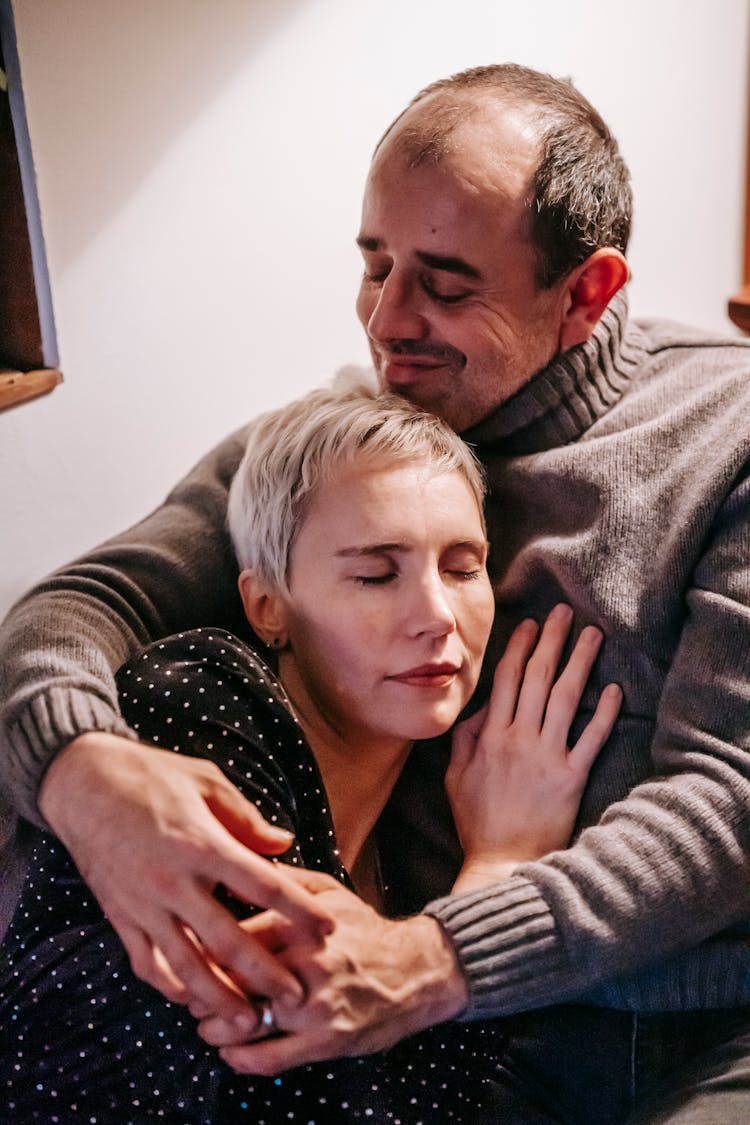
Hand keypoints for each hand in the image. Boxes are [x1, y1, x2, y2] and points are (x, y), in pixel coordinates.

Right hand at [38, 732, 332, 1015]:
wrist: (84, 784)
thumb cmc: (152, 776)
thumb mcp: (206, 781)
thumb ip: (247, 819)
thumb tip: (284, 844)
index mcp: (201, 844)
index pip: (263, 884)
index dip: (299, 908)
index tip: (328, 927)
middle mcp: (173, 881)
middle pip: (229, 940)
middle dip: (266, 973)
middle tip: (297, 997)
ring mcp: (143, 905)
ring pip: (187, 966)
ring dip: (221, 997)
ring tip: (250, 1021)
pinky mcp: (120, 917)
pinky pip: (147, 964)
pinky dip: (170, 988)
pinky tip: (193, 999)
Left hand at [196, 870, 467, 1073]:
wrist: (418, 970)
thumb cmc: (367, 930)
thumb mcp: (331, 892)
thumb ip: (288, 880)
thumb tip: (248, 861)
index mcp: (301, 923)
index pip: (234, 936)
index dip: (203, 949)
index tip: (190, 955)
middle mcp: (306, 962)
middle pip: (235, 979)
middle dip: (203, 991)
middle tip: (191, 996)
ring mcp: (316, 1003)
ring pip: (247, 1020)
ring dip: (216, 1028)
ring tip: (207, 1026)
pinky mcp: (327, 1040)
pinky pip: (272, 1057)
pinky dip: (243, 1059)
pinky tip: (232, 1053)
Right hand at [446, 604, 621, 891]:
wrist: (502, 863)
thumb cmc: (477, 822)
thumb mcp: (455, 778)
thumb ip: (463, 740)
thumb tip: (476, 712)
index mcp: (490, 736)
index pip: (506, 679)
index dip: (519, 648)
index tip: (531, 624)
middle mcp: (519, 738)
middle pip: (537, 678)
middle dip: (552, 641)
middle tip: (564, 613)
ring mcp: (546, 756)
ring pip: (565, 698)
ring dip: (580, 662)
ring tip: (592, 635)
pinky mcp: (571, 777)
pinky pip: (591, 738)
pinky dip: (603, 712)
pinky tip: (614, 689)